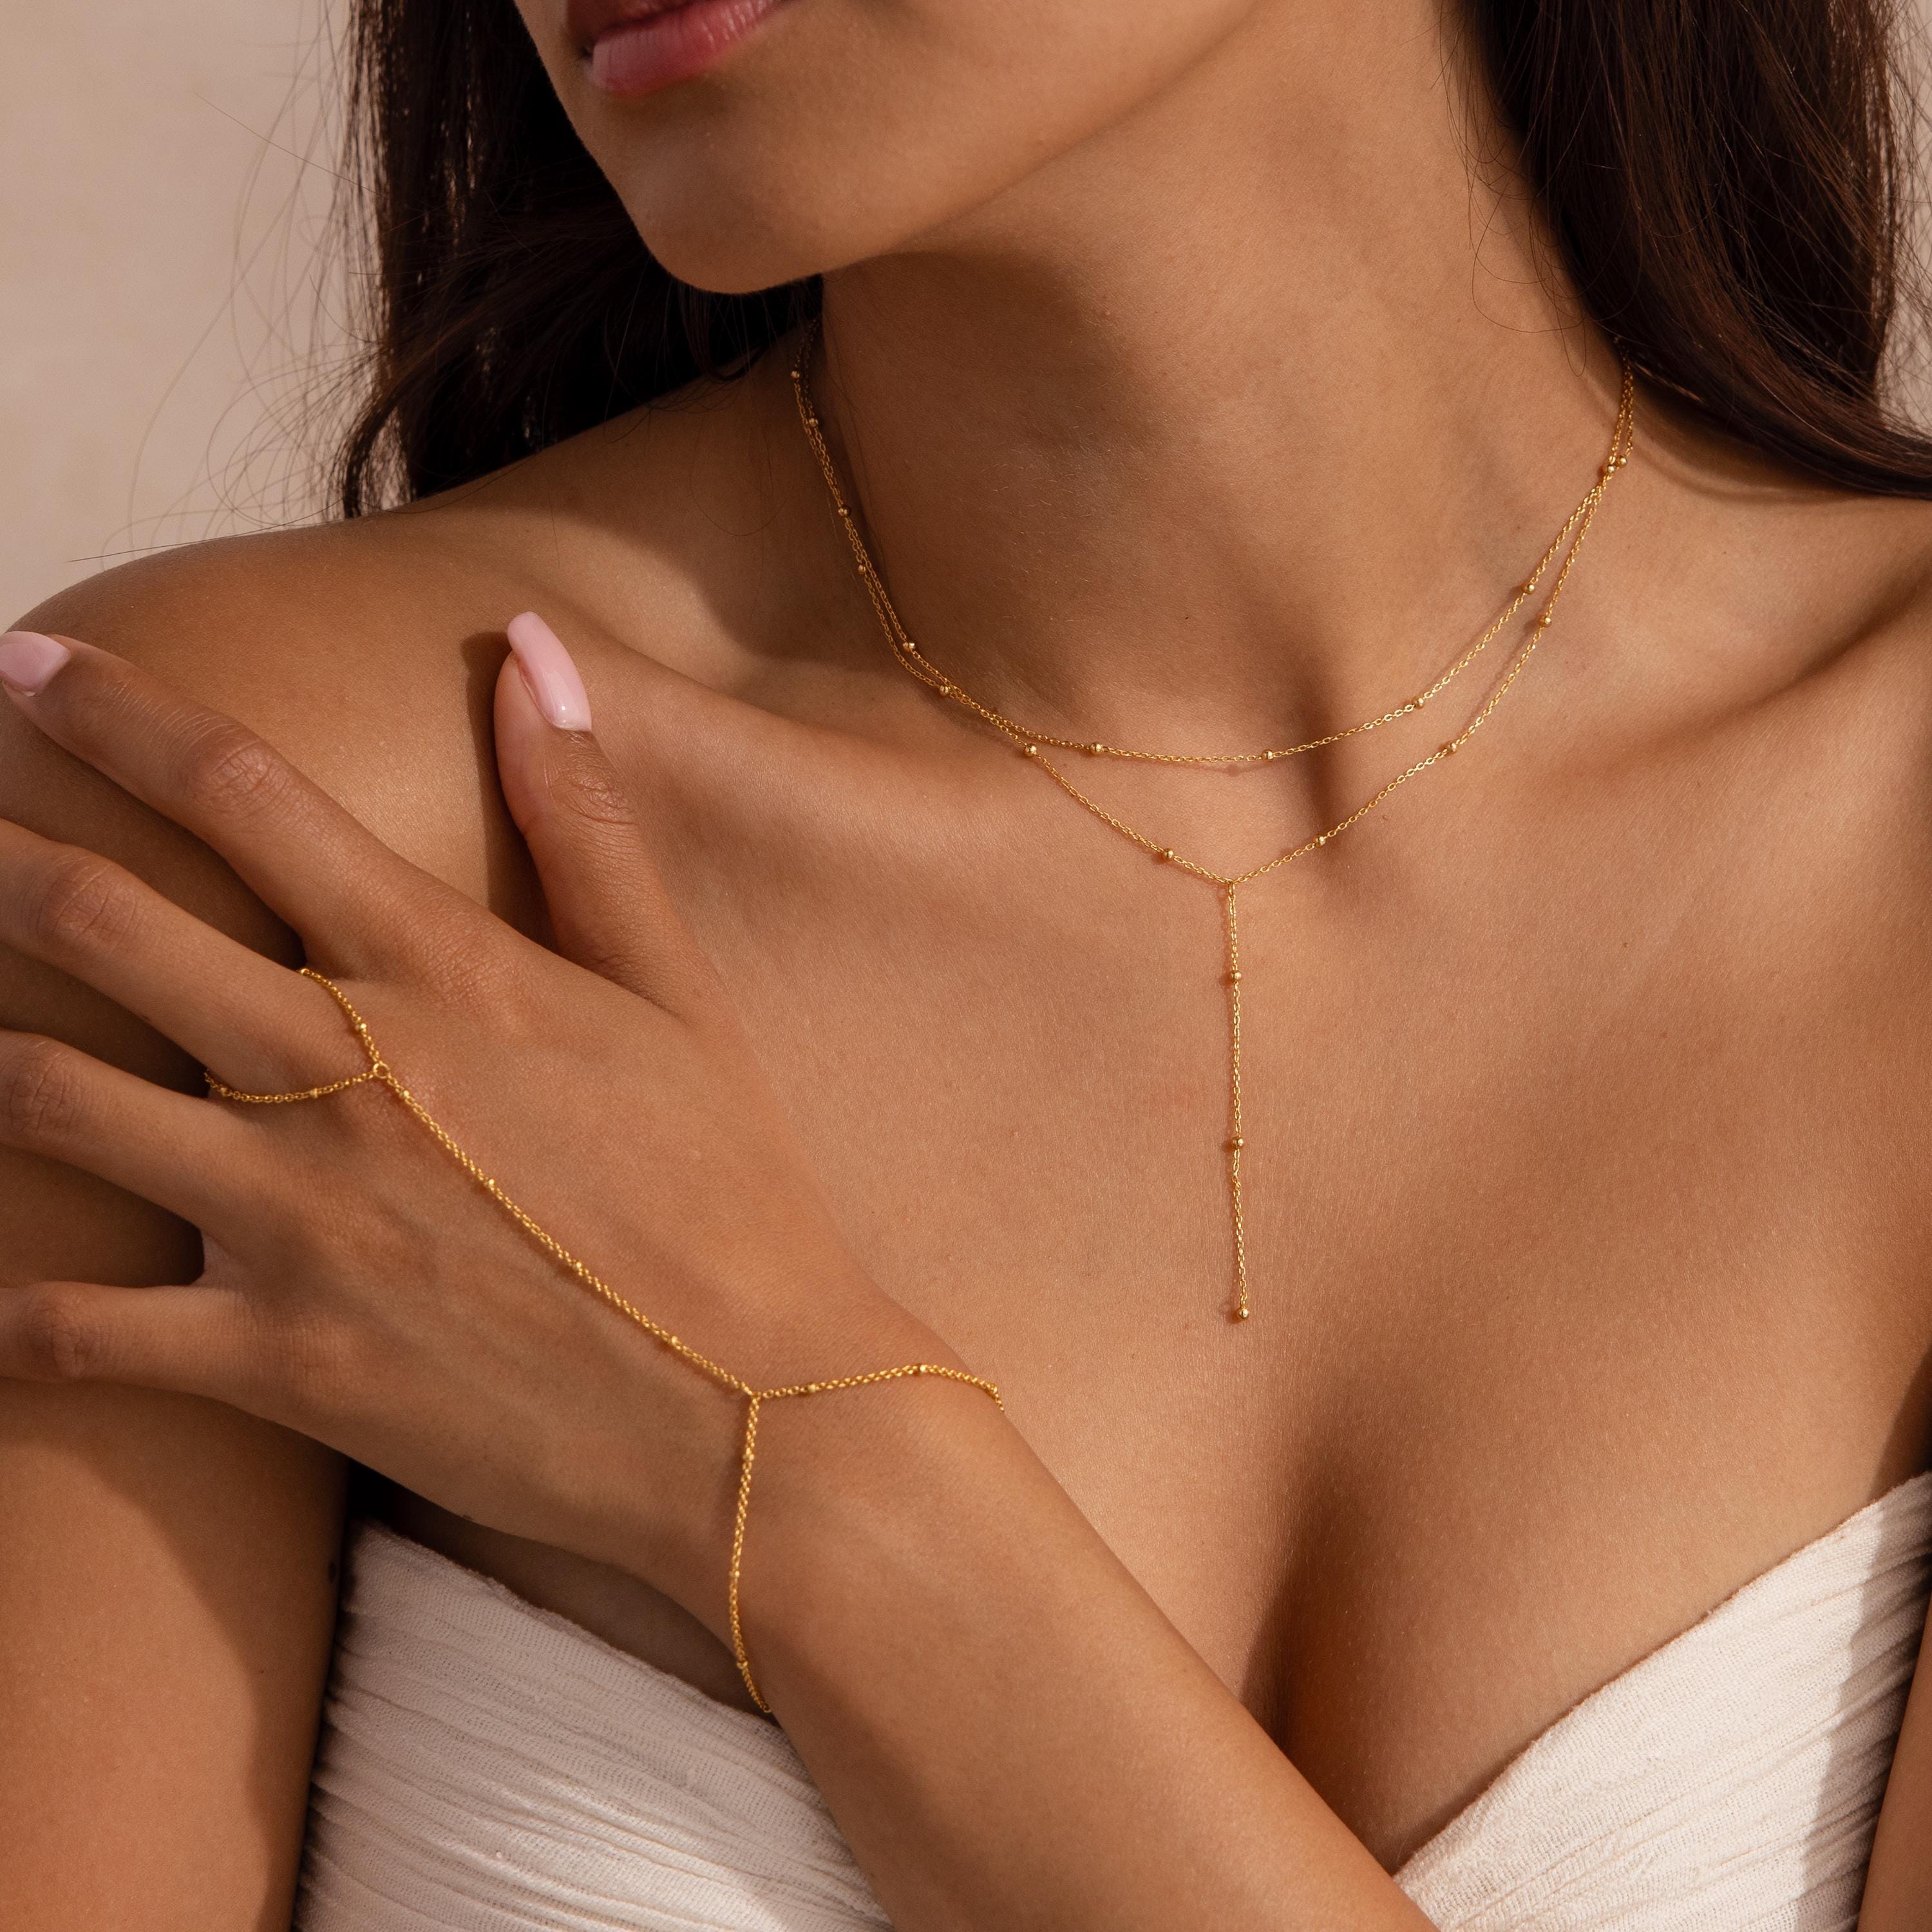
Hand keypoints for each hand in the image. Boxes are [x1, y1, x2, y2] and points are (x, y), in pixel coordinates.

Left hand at [0, 620, 959, 1634]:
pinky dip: (12, 1314)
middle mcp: (342, 1075)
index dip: (115, 710)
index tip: (29, 657)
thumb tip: (534, 648)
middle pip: (103, 924)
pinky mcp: (277, 1360)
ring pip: (51, 1104)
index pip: (243, 794)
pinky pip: (75, 1335)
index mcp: (441, 972)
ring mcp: (295, 1220)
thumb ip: (587, 819)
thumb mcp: (675, 993)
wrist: (751, 1414)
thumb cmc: (728, 1192)